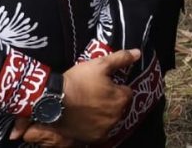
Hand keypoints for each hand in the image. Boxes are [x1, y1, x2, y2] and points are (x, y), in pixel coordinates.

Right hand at [10, 49, 138, 143]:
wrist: (53, 102)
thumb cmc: (78, 81)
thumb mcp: (100, 64)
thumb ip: (121, 58)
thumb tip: (138, 53)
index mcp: (121, 99)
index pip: (126, 92)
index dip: (116, 86)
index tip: (104, 84)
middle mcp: (116, 116)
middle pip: (119, 106)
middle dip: (111, 100)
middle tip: (95, 93)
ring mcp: (105, 129)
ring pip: (110, 119)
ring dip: (104, 113)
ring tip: (88, 105)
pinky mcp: (93, 139)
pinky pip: (100, 131)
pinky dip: (96, 126)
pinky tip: (85, 118)